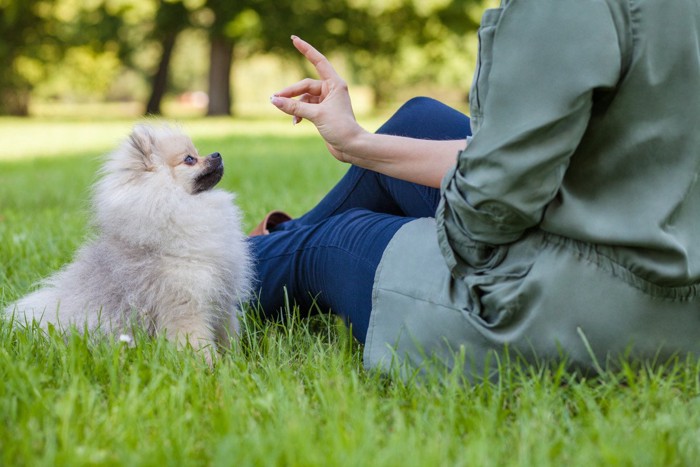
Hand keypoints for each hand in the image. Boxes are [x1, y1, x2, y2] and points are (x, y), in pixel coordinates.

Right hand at [270, 36, 366, 161]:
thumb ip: (293, 107)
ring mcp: (327, 101)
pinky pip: (306, 108)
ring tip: (290, 117)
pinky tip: (295, 122)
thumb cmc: (340, 128)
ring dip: (295, 107)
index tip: (294, 38)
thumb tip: (274, 100)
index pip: (318, 61)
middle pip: (305, 85)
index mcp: (335, 84)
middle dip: (291, 93)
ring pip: (304, 98)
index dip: (306, 49)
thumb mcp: (315, 115)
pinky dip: (299, 113)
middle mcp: (332, 90)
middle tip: (274, 99)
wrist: (352, 147)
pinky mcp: (323, 113)